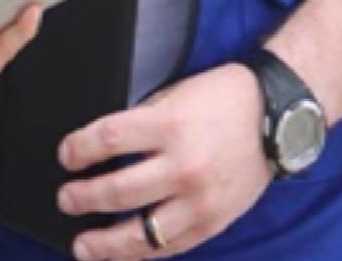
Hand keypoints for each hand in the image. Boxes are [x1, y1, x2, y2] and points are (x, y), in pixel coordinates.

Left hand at [57, 64, 270, 257]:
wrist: (275, 117)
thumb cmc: (221, 99)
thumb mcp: (175, 95)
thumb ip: (142, 122)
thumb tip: (102, 145)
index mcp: (170, 124)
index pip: (109, 140)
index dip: (80, 149)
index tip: (65, 155)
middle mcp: (184, 165)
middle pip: (119, 190)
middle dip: (84, 197)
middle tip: (66, 199)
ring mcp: (200, 200)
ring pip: (143, 233)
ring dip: (106, 243)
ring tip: (82, 245)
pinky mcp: (213, 222)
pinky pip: (171, 246)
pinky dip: (143, 253)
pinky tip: (123, 253)